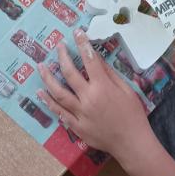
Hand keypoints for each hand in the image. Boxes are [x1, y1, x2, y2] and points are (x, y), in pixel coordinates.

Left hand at [37, 30, 148, 163]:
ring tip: (41, 67)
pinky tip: (42, 93)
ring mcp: (80, 114)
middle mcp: (88, 98)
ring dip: (47, 78)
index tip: (77, 32)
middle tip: (58, 46)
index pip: (90, 59)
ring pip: (58, 93)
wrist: (131, 143)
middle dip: (62, 57)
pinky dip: (49, 102)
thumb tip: (96, 58)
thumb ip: (109, 74)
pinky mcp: (76, 127)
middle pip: (69, 73)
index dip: (82, 43)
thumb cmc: (133, 115)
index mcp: (103, 87)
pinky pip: (59, 112)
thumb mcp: (126, 90)